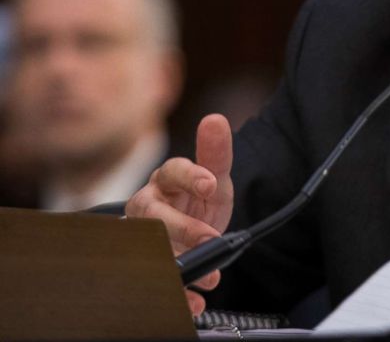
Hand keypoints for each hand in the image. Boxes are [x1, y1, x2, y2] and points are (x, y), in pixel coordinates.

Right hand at [126, 114, 234, 315]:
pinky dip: (178, 293)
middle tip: (211, 238)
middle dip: (185, 228)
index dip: (192, 176)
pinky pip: (155, 277)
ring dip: (179, 263)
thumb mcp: (215, 177)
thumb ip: (217, 153)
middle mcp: (148, 204)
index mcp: (167, 179)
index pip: (174, 170)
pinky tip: (196, 299)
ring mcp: (143, 235)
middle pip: (157, 215)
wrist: (189, 230)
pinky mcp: (146, 261)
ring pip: (152, 248)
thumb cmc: (196, 199)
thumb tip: (216, 120)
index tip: (212, 185)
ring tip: (209, 275)